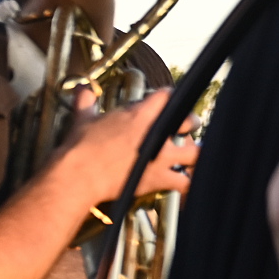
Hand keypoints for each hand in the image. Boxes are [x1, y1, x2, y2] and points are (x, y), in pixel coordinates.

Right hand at [53, 95, 195, 197]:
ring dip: (198, 155)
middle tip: (189, 127)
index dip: (170, 98)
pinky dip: (189, 186)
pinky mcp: (160, 177)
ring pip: (196, 153)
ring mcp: (161, 156)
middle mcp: (155, 132)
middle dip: (192, 123)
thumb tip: (84, 92)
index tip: (169, 102)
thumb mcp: (83, 119)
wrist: (80, 174)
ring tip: (196, 156)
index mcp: (139, 114)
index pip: (166, 96)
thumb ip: (87, 103)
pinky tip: (190, 186)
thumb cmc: (80, 147)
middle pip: (189, 121)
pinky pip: (185, 183)